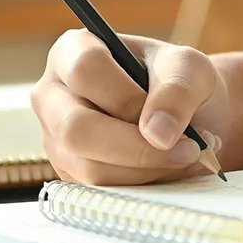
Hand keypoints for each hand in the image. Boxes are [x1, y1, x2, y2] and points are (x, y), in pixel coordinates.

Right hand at [30, 29, 230, 184]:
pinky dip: (145, 184)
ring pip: (90, 168)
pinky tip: (172, 167)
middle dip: (137, 148)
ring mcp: (56, 139)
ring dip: (149, 169)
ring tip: (188, 153)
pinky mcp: (70, 173)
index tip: (166, 117)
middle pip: (76, 129)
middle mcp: (53, 96)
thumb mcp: (190, 69)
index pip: (85, 71)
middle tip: (189, 149)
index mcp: (72, 52)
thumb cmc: (179, 81)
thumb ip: (177, 91)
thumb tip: (158, 134)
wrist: (185, 112)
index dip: (127, 98)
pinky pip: (102, 191)